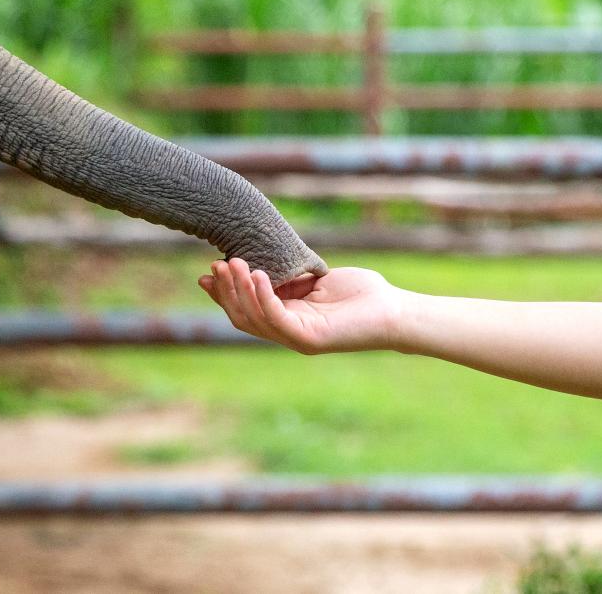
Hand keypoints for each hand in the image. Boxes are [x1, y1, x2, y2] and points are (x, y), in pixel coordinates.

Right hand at [198, 258, 405, 353]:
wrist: (393, 310)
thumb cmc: (361, 294)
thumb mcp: (315, 279)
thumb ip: (289, 277)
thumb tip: (260, 263)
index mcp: (288, 319)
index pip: (246, 309)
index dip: (224, 293)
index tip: (207, 272)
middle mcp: (288, 332)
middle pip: (244, 316)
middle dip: (226, 291)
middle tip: (217, 264)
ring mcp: (297, 338)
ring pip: (256, 319)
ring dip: (240, 291)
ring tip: (233, 264)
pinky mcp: (310, 339)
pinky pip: (278, 318)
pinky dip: (264, 297)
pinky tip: (258, 275)